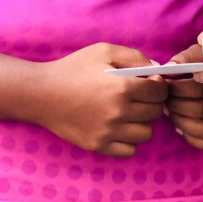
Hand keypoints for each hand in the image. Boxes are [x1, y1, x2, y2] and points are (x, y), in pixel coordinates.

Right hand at [25, 44, 167, 157]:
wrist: (42, 94)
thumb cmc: (74, 69)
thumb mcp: (104, 51)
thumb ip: (134, 57)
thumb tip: (156, 70)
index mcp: (122, 87)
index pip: (160, 91)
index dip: (159, 85)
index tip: (151, 84)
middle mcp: (118, 112)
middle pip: (155, 112)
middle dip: (151, 102)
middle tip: (138, 96)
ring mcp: (109, 132)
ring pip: (146, 133)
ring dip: (141, 122)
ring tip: (128, 112)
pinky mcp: (99, 146)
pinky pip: (129, 150)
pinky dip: (128, 140)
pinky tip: (118, 127)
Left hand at [163, 44, 202, 149]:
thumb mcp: (198, 53)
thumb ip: (184, 59)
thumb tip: (168, 69)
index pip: (198, 89)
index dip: (176, 89)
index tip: (166, 84)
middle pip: (200, 110)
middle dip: (175, 105)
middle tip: (165, 99)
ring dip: (181, 122)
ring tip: (171, 112)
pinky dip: (192, 138)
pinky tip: (182, 127)